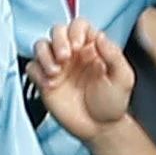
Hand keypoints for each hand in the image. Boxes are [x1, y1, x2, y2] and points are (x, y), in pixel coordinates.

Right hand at [26, 19, 135, 141]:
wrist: (99, 129)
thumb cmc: (112, 104)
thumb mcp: (123, 79)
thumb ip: (114, 56)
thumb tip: (101, 37)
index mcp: (92, 48)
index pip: (79, 25)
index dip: (76, 31)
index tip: (77, 45)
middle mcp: (73, 54)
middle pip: (57, 31)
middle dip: (58, 40)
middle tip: (64, 57)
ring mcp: (58, 67)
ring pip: (41, 45)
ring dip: (44, 54)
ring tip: (55, 71)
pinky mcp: (45, 81)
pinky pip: (32, 67)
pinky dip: (37, 72)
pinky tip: (49, 84)